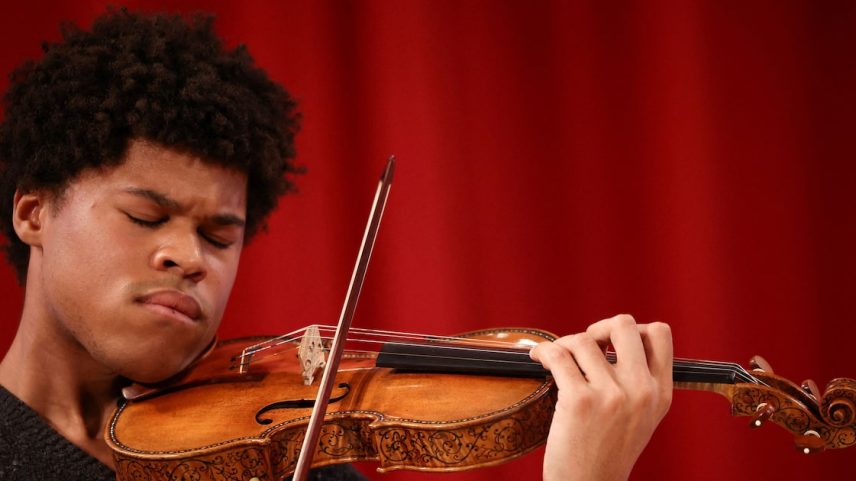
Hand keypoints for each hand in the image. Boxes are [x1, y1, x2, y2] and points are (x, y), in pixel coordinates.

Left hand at [530, 314, 672, 480]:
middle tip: (585, 342)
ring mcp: (611, 396)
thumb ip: (640, 381)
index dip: (633, 328)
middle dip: (598, 327)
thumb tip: (614, 336)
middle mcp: (641, 391)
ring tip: (556, 360)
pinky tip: (539, 358)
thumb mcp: (642, 417)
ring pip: (583, 340)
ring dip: (563, 345)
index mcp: (661, 394)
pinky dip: (543, 351)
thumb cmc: (608, 452)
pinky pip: (558, 355)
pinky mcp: (579, 401)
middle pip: (623, 325)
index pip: (660, 335)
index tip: (611, 342)